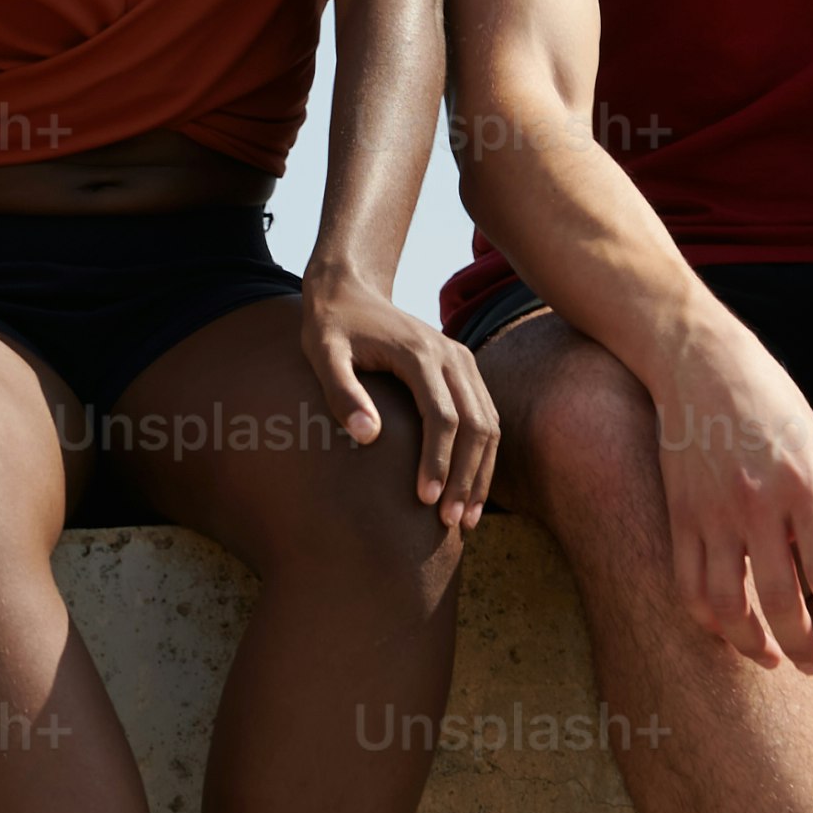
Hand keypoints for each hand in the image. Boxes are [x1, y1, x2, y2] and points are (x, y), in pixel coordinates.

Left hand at [297, 266, 499, 532]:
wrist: (351, 289)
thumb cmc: (331, 326)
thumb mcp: (323, 354)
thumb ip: (342, 392)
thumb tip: (367, 436)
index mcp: (420, 354)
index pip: (443, 417)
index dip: (438, 461)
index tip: (426, 500)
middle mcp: (451, 356)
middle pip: (477, 424)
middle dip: (468, 477)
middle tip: (452, 523)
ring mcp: (462, 361)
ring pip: (489, 423)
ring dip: (481, 472)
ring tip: (467, 519)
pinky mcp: (463, 370)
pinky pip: (485, 416)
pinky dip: (483, 456)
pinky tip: (471, 489)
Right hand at [652, 314, 812, 671]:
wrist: (700, 362)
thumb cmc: (773, 401)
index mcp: (804, 485)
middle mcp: (758, 503)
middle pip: (779, 599)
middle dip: (801, 645)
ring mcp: (711, 510)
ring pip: (727, 603)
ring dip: (749, 643)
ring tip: (770, 658)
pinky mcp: (679, 512)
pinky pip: (688, 582)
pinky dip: (707, 617)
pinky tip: (727, 628)